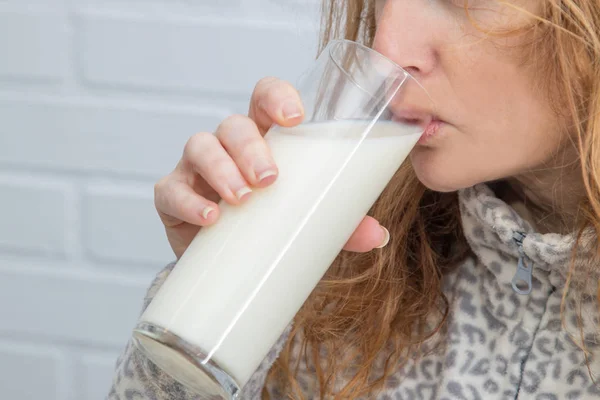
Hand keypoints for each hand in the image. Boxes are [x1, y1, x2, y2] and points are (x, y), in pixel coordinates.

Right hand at [154, 77, 389, 258]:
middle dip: (251, 147)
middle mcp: (228, 145)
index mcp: (265, 138)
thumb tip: (378, 236)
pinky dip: (187, 201)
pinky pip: (170, 189)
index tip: (296, 117)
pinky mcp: (173, 197)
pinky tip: (209, 218)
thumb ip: (340, 224)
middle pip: (234, 125)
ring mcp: (196, 169)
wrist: (232, 265)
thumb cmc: (272, 226)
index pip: (264, 97)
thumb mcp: (308, 221)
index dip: (276, 96)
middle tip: (270, 179)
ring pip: (200, 146)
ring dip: (221, 168)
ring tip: (243, 199)